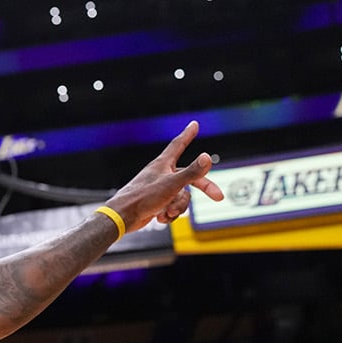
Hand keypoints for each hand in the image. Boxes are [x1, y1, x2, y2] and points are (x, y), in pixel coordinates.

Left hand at [105, 121, 223, 231]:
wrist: (122, 217)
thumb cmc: (143, 198)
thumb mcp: (172, 184)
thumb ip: (191, 172)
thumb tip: (207, 157)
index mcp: (163, 164)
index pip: (178, 145)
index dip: (188, 134)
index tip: (194, 124)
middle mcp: (161, 174)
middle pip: (190, 177)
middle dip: (203, 188)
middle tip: (219, 197)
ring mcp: (159, 189)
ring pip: (182, 196)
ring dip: (178, 207)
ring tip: (166, 212)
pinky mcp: (155, 203)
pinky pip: (171, 207)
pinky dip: (169, 215)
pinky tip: (159, 218)